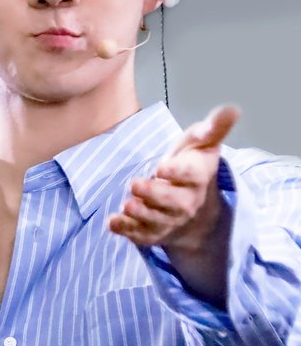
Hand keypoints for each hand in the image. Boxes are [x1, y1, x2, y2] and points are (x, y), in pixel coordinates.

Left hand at [108, 105, 239, 304]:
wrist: (197, 206)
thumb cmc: (194, 165)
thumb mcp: (203, 143)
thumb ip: (213, 128)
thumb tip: (233, 109)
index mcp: (199, 176)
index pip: (192, 175)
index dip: (177, 172)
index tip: (161, 167)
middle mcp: (188, 202)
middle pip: (174, 203)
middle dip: (154, 195)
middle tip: (135, 185)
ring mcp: (171, 221)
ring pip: (157, 222)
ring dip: (140, 215)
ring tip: (126, 205)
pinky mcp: (155, 233)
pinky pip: (142, 236)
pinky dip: (127, 231)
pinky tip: (112, 223)